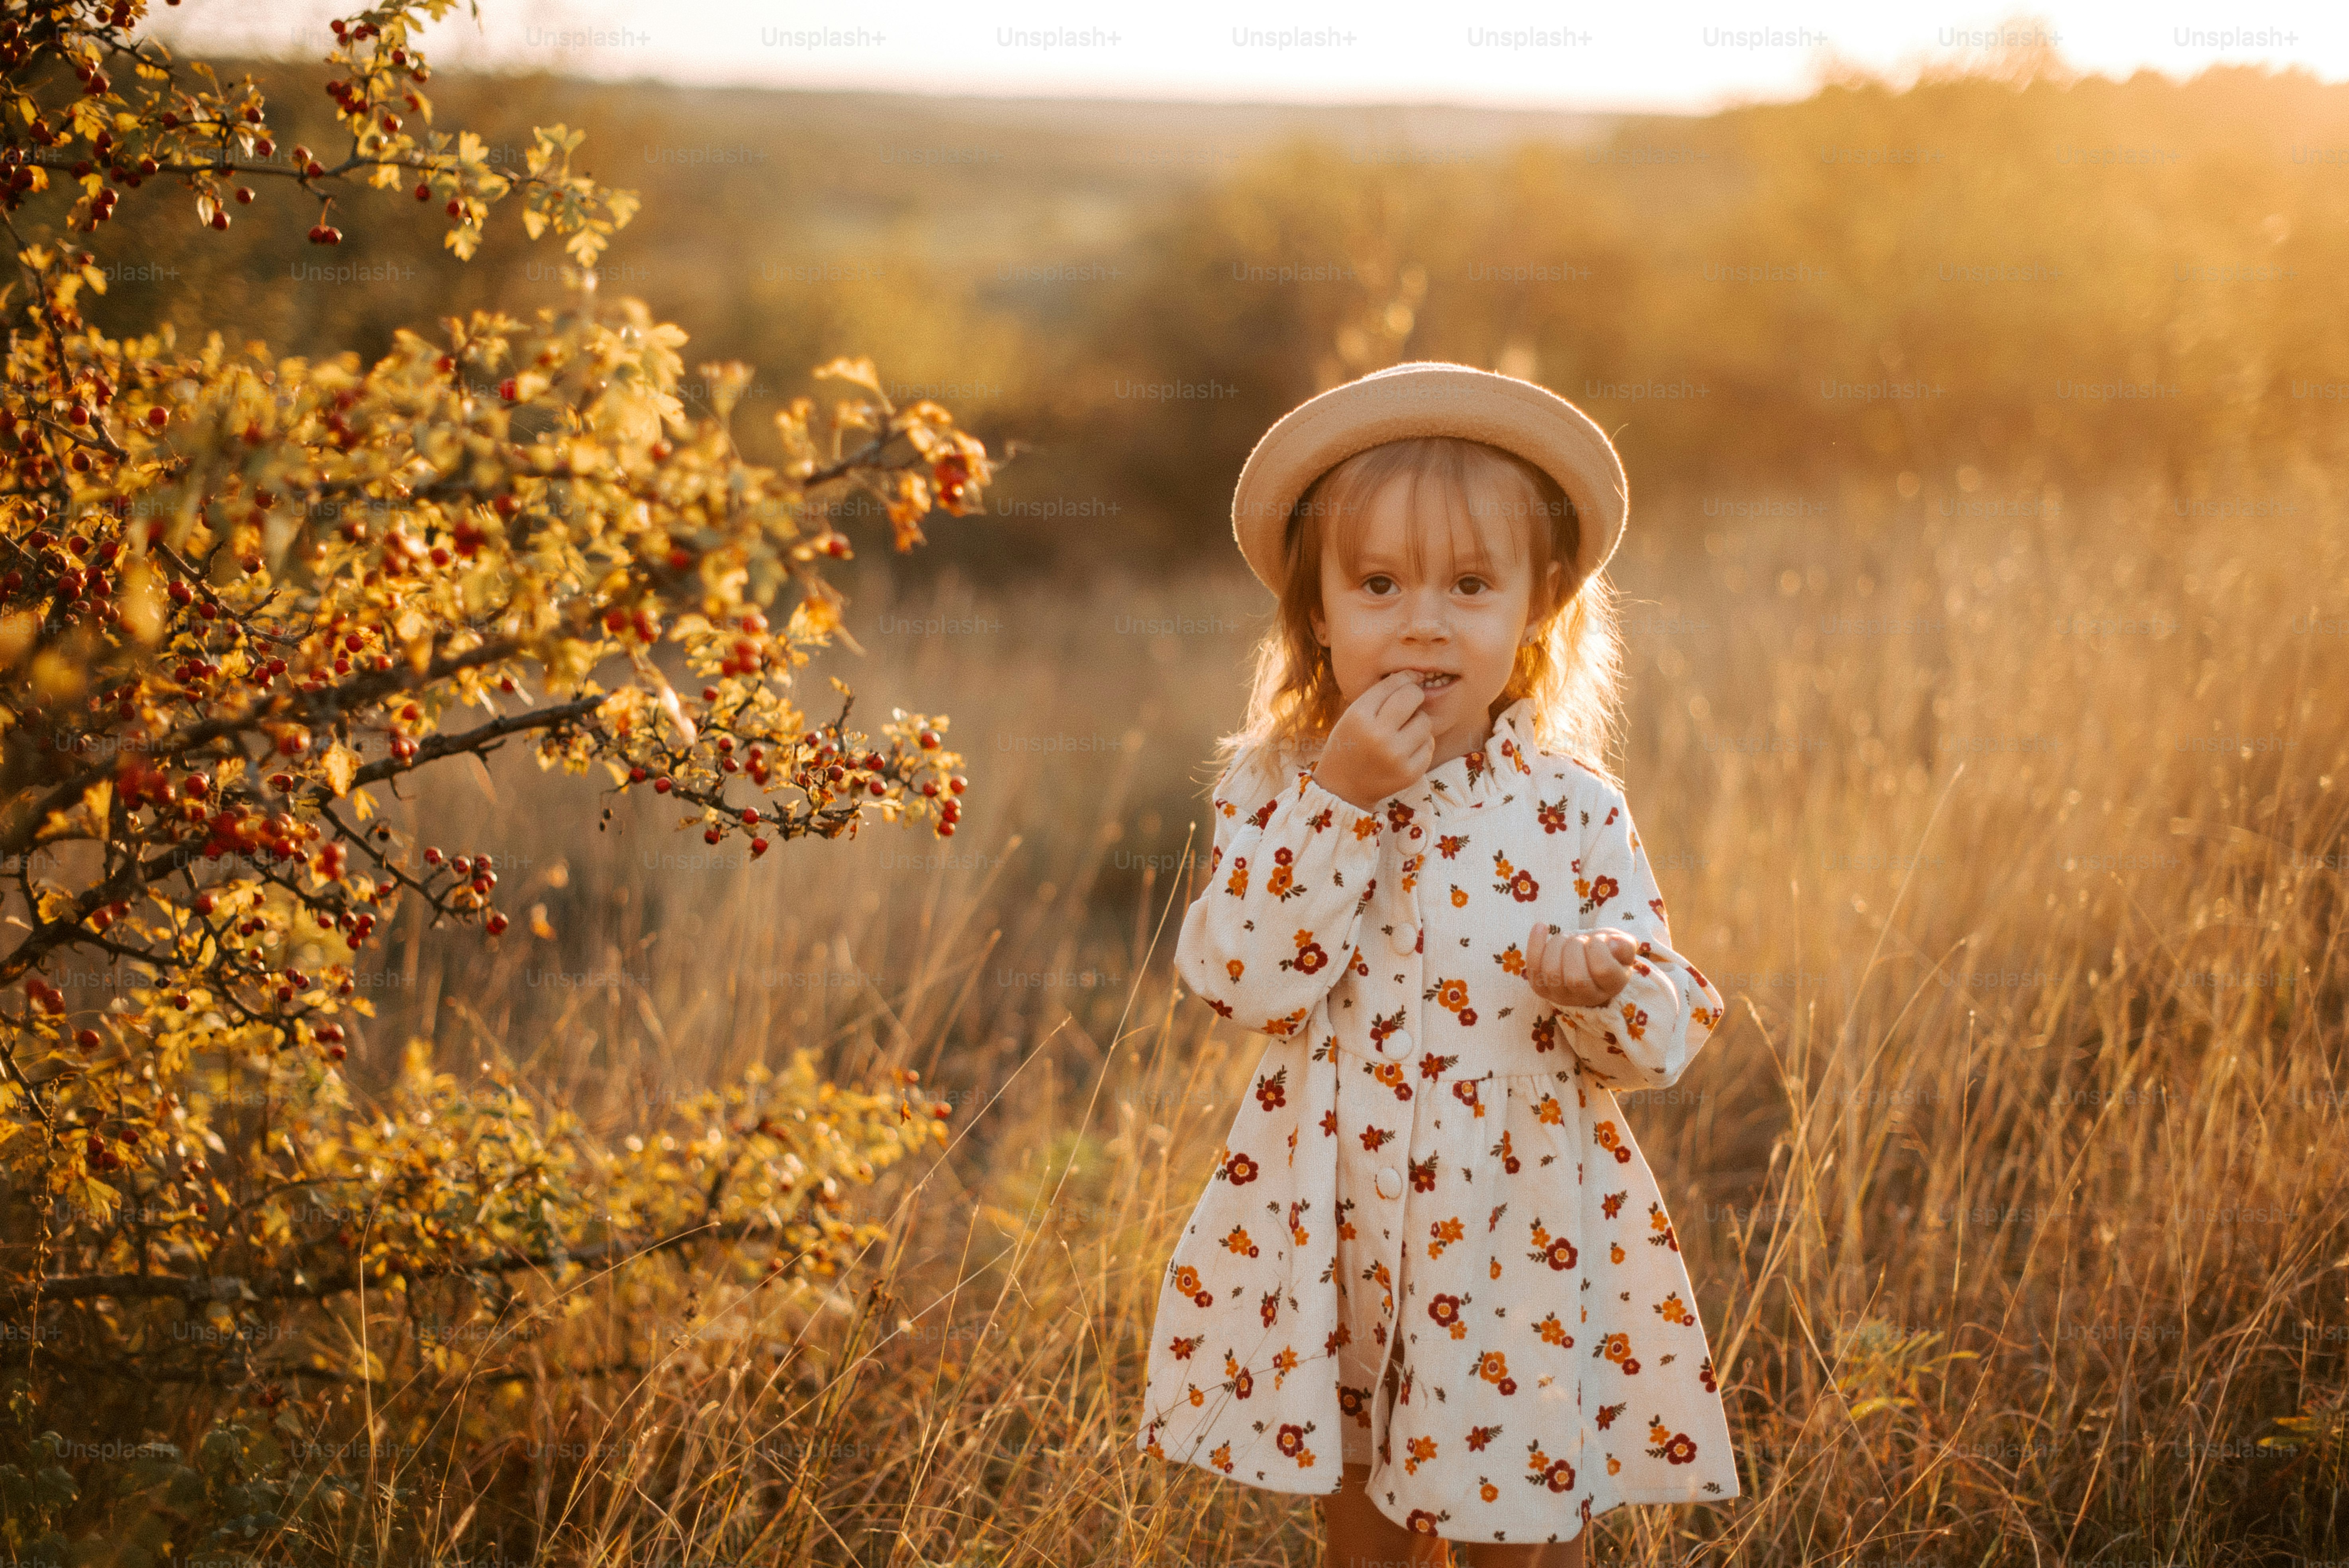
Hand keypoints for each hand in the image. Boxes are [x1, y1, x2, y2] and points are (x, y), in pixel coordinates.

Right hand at [1310, 670, 1436, 810]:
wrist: (1343, 789)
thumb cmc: (1350, 744)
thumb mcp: (1353, 715)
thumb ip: (1380, 695)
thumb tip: (1416, 675)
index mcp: (1359, 716)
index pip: (1393, 684)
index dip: (1406, 678)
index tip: (1411, 678)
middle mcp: (1378, 735)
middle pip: (1412, 697)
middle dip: (1414, 696)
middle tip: (1409, 704)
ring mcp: (1395, 756)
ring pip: (1425, 722)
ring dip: (1418, 723)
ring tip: (1403, 732)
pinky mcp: (1409, 773)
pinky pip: (1429, 746)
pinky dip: (1421, 745)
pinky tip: (1406, 750)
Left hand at [1526, 922, 1637, 1009]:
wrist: (1586, 955)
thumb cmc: (1606, 948)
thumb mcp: (1622, 944)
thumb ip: (1624, 944)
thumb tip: (1612, 944)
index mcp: (1612, 986)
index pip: (1603, 970)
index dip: (1599, 948)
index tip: (1598, 939)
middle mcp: (1587, 997)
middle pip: (1576, 977)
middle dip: (1575, 947)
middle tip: (1580, 939)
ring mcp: (1561, 996)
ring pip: (1552, 972)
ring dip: (1557, 945)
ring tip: (1567, 938)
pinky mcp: (1541, 988)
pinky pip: (1533, 968)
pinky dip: (1535, 944)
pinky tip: (1542, 926)